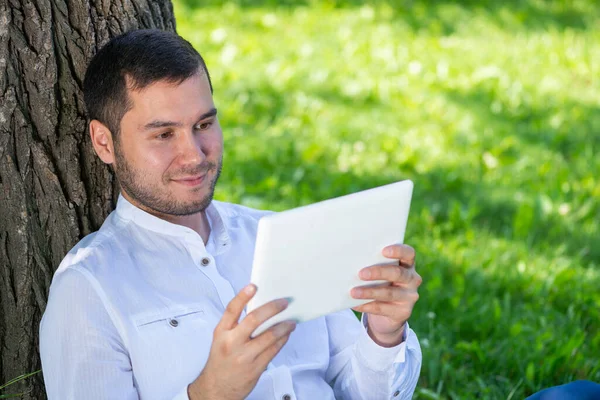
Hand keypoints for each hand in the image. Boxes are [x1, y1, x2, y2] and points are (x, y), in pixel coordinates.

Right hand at [187, 284, 295, 399]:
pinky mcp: (255, 367)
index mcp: (221, 332)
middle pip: (254, 320)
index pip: (232, 310)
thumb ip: (235, 324)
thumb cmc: (221, 360)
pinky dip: (282, 340)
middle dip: (272, 309)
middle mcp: (232, 343)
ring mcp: (244, 356)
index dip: (243, 296)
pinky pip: (274, 350)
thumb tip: (259, 308)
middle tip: (283, 303)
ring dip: (283, 326)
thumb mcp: (221, 339)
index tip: (253, 286)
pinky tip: (286, 335)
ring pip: (269, 336)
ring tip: (290, 321)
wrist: (216, 389)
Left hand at [351, 244, 420, 346]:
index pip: (408, 253)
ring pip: (389, 293)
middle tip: (361, 273)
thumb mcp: (380, 273)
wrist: (388, 314)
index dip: (398, 251)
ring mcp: (409, 296)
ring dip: (369, 292)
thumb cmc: (380, 284)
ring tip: (353, 292)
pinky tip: (355, 304)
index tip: (383, 251)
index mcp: (407, 264)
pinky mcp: (403, 312)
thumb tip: (350, 262)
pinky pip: (383, 308)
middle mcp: (412, 279)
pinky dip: (367, 305)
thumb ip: (373, 265)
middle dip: (378, 272)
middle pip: (398, 273)